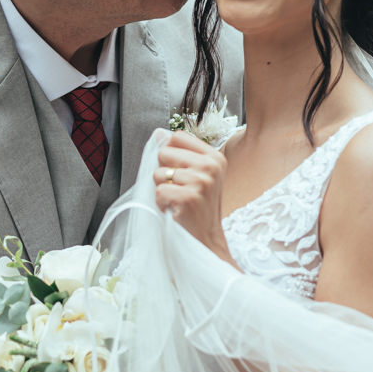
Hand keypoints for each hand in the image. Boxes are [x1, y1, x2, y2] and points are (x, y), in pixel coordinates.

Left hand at [154, 132, 232, 260]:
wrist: (207, 239)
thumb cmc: (198, 206)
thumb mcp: (196, 175)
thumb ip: (178, 153)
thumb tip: (158, 133)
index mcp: (214, 157)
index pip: (177, 136)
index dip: (169, 153)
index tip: (179, 170)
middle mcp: (210, 166)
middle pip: (164, 152)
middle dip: (164, 172)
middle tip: (179, 189)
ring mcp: (201, 182)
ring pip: (158, 174)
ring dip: (163, 190)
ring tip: (178, 201)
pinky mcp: (188, 198)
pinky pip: (158, 192)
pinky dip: (162, 203)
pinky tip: (176, 210)